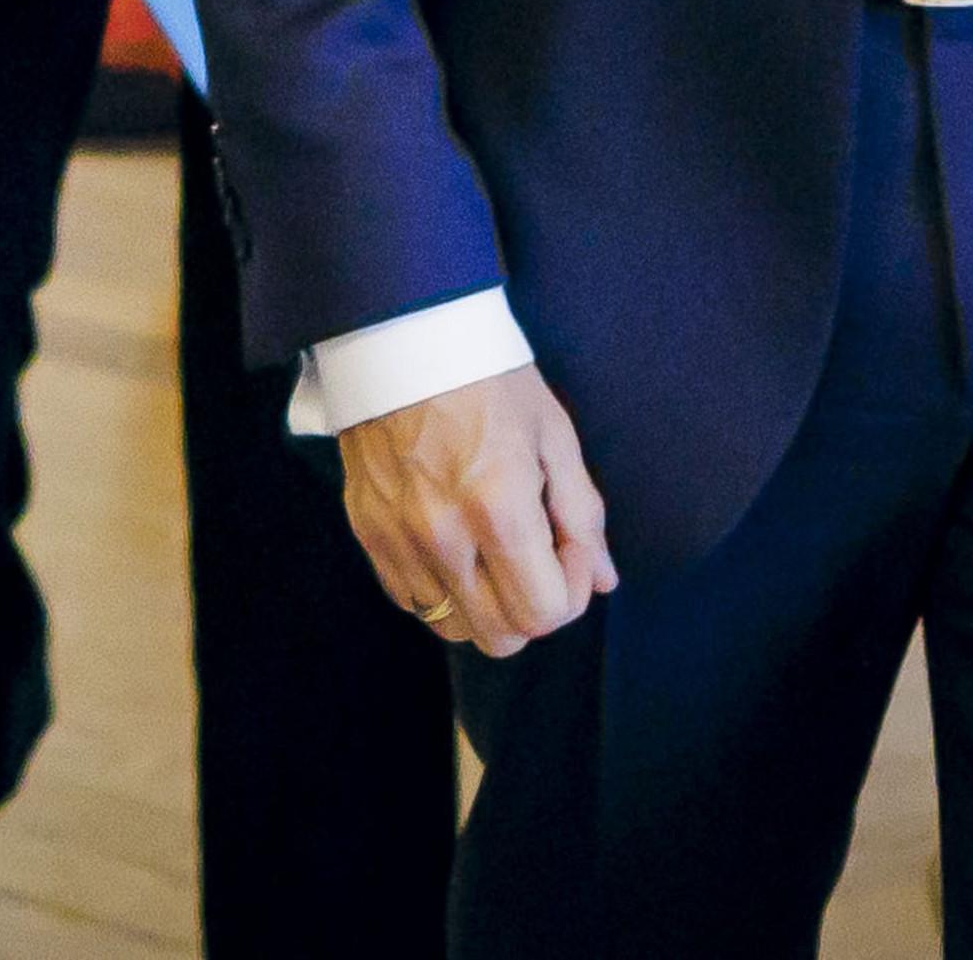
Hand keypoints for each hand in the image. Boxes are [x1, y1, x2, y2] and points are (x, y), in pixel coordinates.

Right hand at [334, 361, 617, 657]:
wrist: (401, 335)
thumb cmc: (488, 378)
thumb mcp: (553, 435)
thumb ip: (582, 515)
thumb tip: (604, 580)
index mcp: (498, 509)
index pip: (544, 613)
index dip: (573, 591)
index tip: (570, 547)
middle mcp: (444, 536)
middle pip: (501, 637)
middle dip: (533, 608)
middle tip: (538, 555)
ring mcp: (398, 539)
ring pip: (453, 628)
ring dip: (486, 607)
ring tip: (495, 555)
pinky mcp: (368, 532)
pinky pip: (411, 600)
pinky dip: (442, 591)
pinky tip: (456, 546)